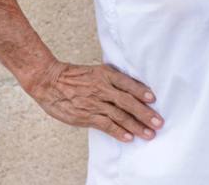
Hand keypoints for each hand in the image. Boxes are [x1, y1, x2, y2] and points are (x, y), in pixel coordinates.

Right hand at [26, 60, 161, 141]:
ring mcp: (95, 103)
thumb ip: (112, 79)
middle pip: (128, 101)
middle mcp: (103, 88)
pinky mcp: (86, 116)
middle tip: (159, 122)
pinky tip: (129, 137)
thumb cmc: (74, 76)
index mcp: (106, 75)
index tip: (154, 99)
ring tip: (149, 133)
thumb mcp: (96, 71)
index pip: (128, 83)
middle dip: (145, 113)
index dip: (142, 91)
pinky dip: (118, 132)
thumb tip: (132, 87)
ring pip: (120, 115)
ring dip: (136, 125)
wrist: (49, 81)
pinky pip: (105, 125)